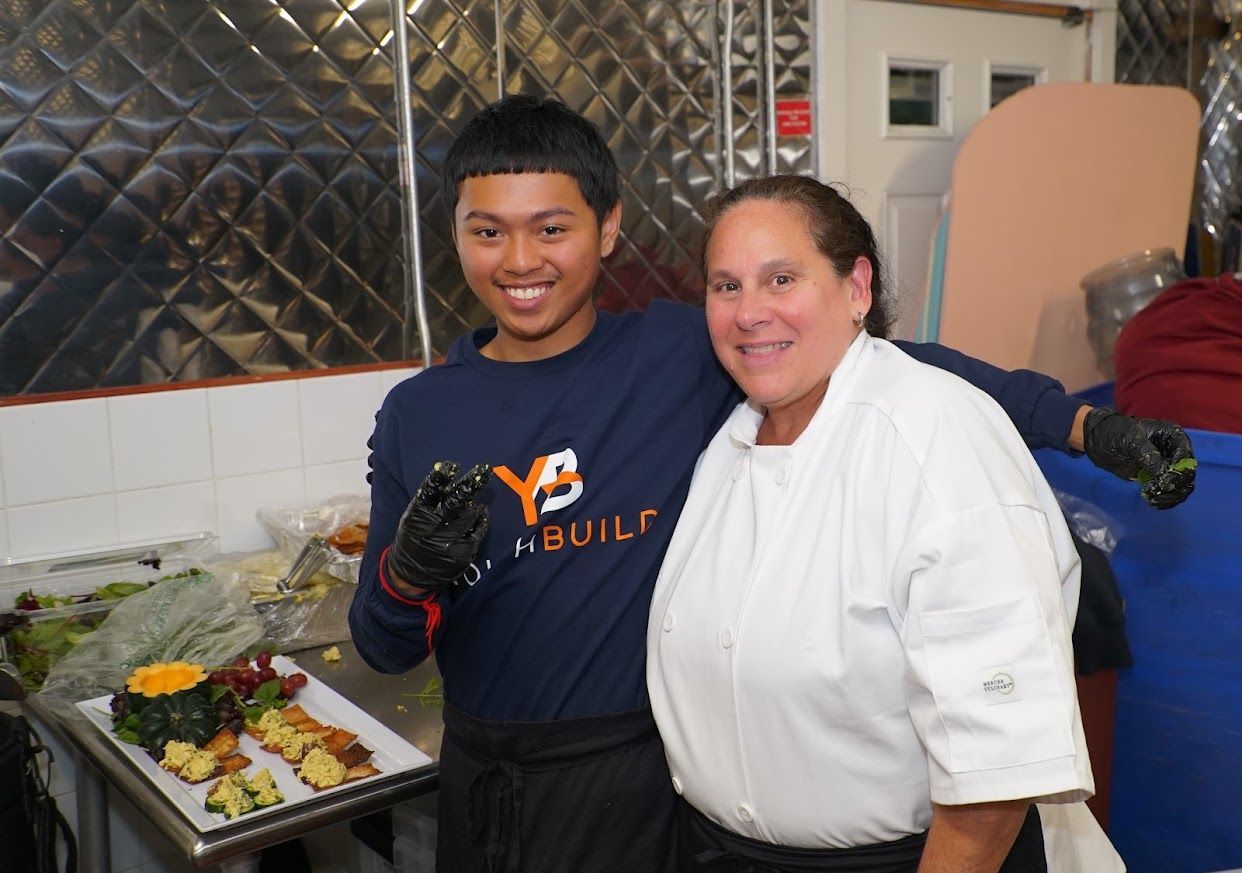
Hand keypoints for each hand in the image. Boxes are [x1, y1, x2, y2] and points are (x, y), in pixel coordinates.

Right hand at [386, 460, 490, 591]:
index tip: (453, 465)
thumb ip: (428, 502)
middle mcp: (433, 529)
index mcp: (417, 517)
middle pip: (455, 501)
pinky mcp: (463, 553)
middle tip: (484, 470)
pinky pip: (478, 531)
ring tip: (473, 502)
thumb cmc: (413, 539)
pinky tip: (480, 514)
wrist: (411, 575)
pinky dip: (480, 520)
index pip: (429, 493)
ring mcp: (449, 542)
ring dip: (474, 505)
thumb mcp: (412, 519)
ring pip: (470, 514)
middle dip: (470, 484)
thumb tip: (450, 479)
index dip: (440, 478)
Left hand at [1082, 408, 1195, 509]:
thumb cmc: (1115, 433)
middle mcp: (1174, 451)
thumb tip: (1162, 473)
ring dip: (1171, 496)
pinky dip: (1164, 499)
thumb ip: (1148, 455)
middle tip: (1157, 492)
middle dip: (1175, 486)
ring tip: (1153, 500)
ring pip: (1181, 486)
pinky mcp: (1156, 477)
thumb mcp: (1131, 440)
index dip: (1179, 472)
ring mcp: (1166, 465)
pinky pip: (1168, 491)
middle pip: (1186, 474)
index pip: (1186, 457)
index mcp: (1173, 436)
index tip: (1164, 482)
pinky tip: (1153, 502)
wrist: (1097, 441)